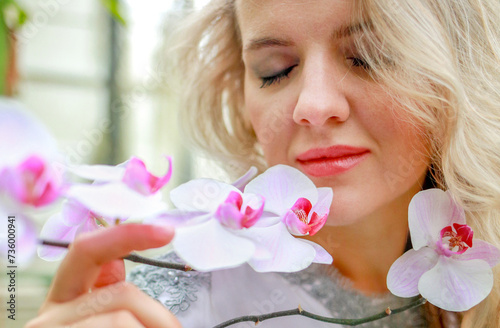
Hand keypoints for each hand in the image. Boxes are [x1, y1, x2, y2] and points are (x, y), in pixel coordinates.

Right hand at [26, 224, 181, 327]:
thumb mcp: (95, 322)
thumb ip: (105, 295)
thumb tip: (118, 259)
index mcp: (65, 298)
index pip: (88, 251)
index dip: (127, 234)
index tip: (166, 231)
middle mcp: (51, 315)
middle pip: (121, 293)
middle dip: (160, 316)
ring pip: (122, 319)